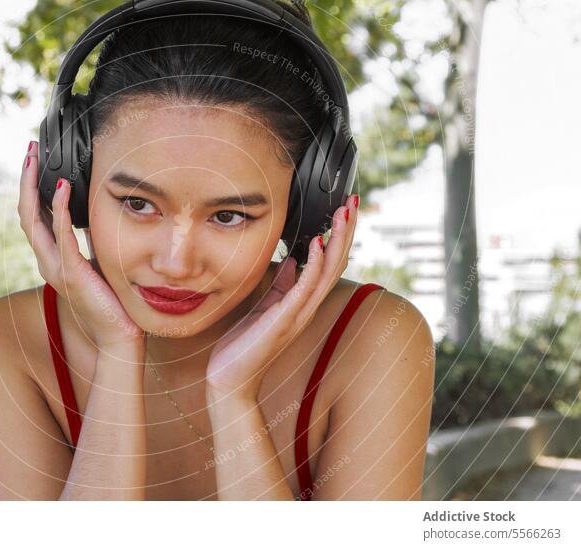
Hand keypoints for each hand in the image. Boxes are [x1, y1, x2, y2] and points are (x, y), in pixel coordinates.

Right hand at [18, 140, 144, 352]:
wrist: (117, 335)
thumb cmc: (110, 299)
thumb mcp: (94, 261)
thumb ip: (85, 240)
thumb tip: (89, 215)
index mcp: (51, 257)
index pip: (33, 216)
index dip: (30, 187)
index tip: (34, 159)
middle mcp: (46, 260)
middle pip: (26, 212)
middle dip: (26, 178)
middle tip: (29, 148)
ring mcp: (55, 267)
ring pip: (33, 220)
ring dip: (34, 186)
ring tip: (36, 159)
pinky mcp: (71, 272)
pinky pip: (61, 235)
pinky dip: (61, 208)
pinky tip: (64, 187)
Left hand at [205, 196, 358, 399]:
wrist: (228, 379)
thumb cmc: (243, 345)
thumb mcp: (264, 307)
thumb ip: (281, 285)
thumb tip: (292, 260)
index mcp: (302, 302)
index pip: (330, 264)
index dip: (339, 236)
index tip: (344, 208)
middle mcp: (306, 308)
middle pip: (337, 264)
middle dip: (346, 231)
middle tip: (353, 202)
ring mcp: (297, 315)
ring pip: (327, 273)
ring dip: (336, 241)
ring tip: (341, 213)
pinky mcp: (283, 322)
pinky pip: (304, 290)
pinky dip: (313, 265)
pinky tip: (317, 242)